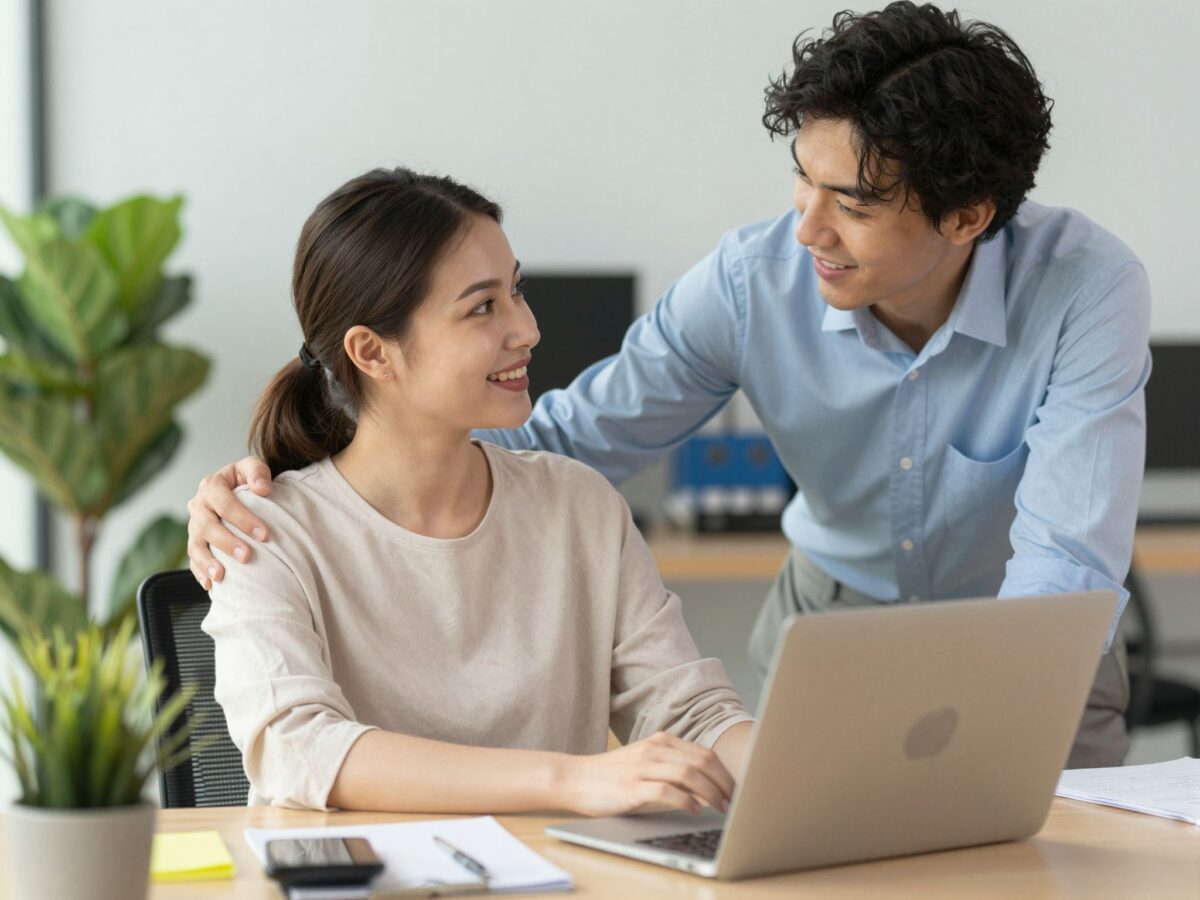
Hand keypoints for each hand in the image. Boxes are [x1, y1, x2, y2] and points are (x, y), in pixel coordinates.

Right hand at [186, 456, 273, 588]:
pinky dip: (199, 573)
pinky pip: (193, 560)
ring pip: (195, 546)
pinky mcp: (196, 544)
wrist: (237, 490)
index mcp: (211, 486)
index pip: (224, 503)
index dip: (243, 519)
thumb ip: (257, 472)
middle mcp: (198, 506)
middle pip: (207, 526)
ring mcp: (194, 527)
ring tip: (221, 576)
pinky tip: (211, 585)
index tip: (265, 534)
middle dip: (227, 542)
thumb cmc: (247, 480)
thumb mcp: (252, 468)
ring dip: (207, 562)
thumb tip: (262, 489)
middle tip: (247, 556)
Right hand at [560, 732, 735, 817]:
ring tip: (719, 807)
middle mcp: (654, 749)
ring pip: (689, 774)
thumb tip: (705, 785)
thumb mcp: (645, 762)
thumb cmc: (612, 775)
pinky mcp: (632, 786)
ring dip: (710, 792)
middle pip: (702, 761)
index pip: (704, 753)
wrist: (575, 778)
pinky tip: (693, 809)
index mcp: (661, 741)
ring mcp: (642, 766)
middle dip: (723, 783)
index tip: (735, 789)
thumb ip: (671, 766)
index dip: (724, 772)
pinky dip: (685, 800)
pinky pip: (666, 790)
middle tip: (733, 801)